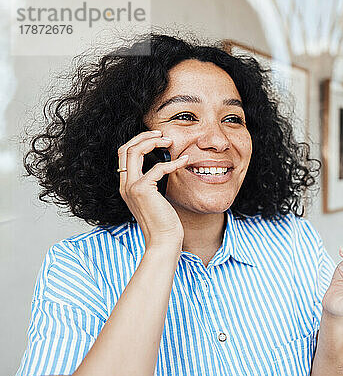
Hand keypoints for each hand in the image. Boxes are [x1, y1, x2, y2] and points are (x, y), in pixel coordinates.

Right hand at [118, 129, 188, 250]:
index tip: (157, 137)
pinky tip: (185, 162)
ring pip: (133, 151)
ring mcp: (131, 187)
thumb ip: (157, 183)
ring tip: (170, 141)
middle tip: (163, 133)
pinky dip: (172, 162)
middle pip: (125, 148)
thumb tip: (168, 165)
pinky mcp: (142, 190)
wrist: (163, 242)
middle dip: (144, 136)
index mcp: (127, 186)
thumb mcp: (158, 199)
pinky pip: (157, 167)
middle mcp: (124, 185)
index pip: (124, 155)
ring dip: (152, 141)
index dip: (139, 142)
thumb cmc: (165, 223)